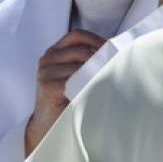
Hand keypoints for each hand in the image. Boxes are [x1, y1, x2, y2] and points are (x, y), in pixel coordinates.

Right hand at [25, 29, 105, 154]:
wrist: (47, 126)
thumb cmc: (65, 100)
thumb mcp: (74, 75)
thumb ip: (85, 62)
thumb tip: (114, 51)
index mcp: (54, 52)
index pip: (77, 35)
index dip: (96, 39)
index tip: (113, 48)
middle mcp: (47, 59)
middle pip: (81, 50)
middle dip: (101, 58)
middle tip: (116, 68)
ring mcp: (46, 72)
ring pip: (80, 66)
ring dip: (97, 74)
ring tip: (107, 83)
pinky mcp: (48, 86)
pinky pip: (75, 81)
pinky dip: (88, 85)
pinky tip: (95, 93)